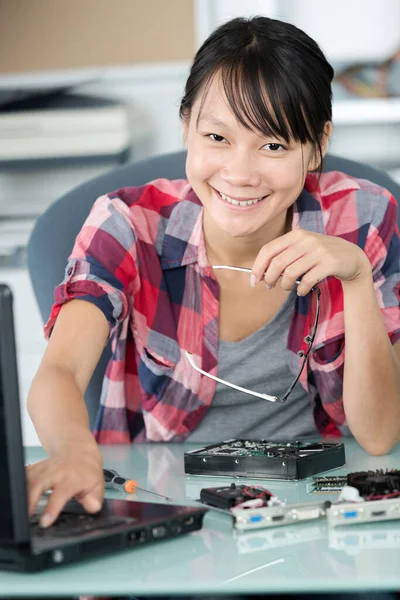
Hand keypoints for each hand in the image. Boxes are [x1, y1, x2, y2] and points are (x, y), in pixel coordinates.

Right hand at [26, 442, 103, 527]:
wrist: (79, 451)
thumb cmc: (87, 471)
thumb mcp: (96, 485)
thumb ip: (94, 499)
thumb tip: (93, 507)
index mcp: (71, 479)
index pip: (60, 494)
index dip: (52, 508)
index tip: (45, 521)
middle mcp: (56, 472)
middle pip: (38, 484)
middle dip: (29, 501)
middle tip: (26, 518)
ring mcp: (44, 469)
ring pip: (28, 479)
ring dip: (22, 494)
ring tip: (21, 511)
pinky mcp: (36, 468)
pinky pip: (24, 476)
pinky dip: (20, 485)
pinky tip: (19, 496)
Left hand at [251, 229, 371, 295]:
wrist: (351, 257)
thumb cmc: (320, 256)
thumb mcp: (301, 249)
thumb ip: (282, 257)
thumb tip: (259, 274)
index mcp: (296, 235)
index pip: (268, 249)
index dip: (258, 266)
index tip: (254, 280)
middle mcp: (307, 240)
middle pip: (277, 263)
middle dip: (269, 278)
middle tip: (270, 286)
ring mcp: (319, 251)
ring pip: (290, 273)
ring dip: (285, 285)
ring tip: (288, 288)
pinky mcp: (330, 263)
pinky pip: (307, 280)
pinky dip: (301, 290)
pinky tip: (302, 290)